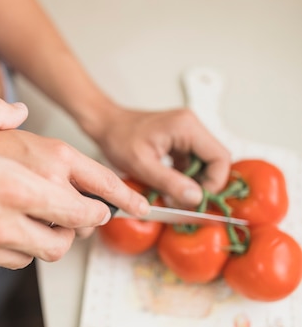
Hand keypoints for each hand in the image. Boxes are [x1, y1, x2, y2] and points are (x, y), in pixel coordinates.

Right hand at [0, 97, 147, 267]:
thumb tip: (15, 109)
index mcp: (12, 185)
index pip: (76, 207)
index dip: (100, 209)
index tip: (108, 205)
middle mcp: (5, 222)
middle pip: (64, 241)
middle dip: (79, 230)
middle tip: (79, 214)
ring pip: (39, 256)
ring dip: (50, 239)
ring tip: (45, 219)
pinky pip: (10, 261)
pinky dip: (21, 249)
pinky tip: (11, 228)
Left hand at [91, 105, 230, 206]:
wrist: (105, 125)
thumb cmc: (119, 139)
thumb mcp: (143, 166)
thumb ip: (171, 183)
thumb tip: (197, 198)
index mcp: (187, 127)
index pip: (220, 157)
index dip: (214, 183)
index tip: (197, 200)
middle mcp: (192, 125)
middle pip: (216, 160)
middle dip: (205, 184)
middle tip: (186, 202)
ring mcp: (188, 132)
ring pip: (206, 163)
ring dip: (195, 182)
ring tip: (177, 196)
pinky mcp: (181, 140)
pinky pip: (193, 161)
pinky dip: (186, 177)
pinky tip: (171, 187)